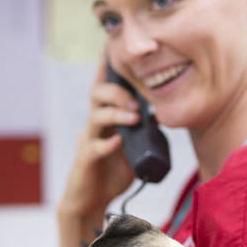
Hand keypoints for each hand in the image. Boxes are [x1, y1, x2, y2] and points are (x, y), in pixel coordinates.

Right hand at [59, 56, 140, 220]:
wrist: (91, 200)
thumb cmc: (112, 172)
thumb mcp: (134, 147)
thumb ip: (143, 130)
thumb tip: (160, 114)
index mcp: (106, 118)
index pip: (106, 86)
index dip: (107, 65)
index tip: (112, 46)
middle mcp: (95, 125)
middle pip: (96, 94)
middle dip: (117, 91)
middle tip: (136, 101)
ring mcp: (88, 141)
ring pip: (95, 117)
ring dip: (115, 114)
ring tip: (134, 118)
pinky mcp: (86, 160)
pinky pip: (93, 147)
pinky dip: (107, 144)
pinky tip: (118, 142)